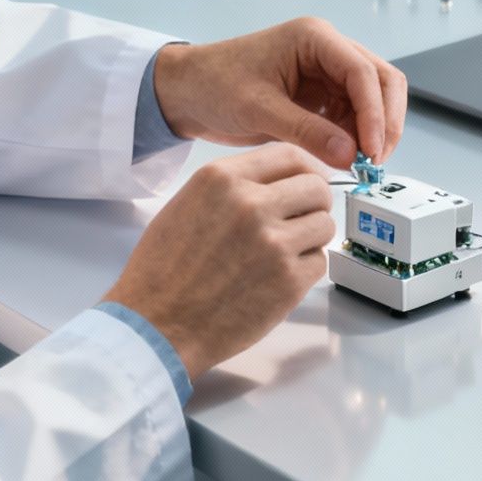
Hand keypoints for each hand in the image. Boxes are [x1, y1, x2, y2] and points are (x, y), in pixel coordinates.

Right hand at [103, 144, 333, 378]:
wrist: (156, 326)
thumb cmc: (164, 272)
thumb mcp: (187, 204)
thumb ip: (234, 186)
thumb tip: (278, 181)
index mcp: (222, 179)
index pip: (291, 154)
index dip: (308, 169)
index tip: (309, 182)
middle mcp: (251, 204)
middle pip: (316, 187)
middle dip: (314, 204)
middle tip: (299, 222)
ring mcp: (274, 242)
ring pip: (324, 224)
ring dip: (311, 238)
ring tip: (282, 254)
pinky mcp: (288, 280)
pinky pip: (319, 262)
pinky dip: (305, 270)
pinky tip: (276, 279)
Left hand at [151, 17, 406, 169]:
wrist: (187, 91)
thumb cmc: (214, 84)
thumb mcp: (259, 109)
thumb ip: (306, 131)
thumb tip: (350, 154)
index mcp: (314, 38)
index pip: (363, 73)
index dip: (374, 113)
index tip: (370, 151)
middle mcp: (328, 51)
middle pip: (381, 82)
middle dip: (385, 121)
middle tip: (375, 161)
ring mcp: (328, 73)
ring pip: (373, 100)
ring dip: (374, 132)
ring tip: (362, 166)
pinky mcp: (322, 97)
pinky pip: (354, 116)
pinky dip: (357, 138)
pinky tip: (347, 159)